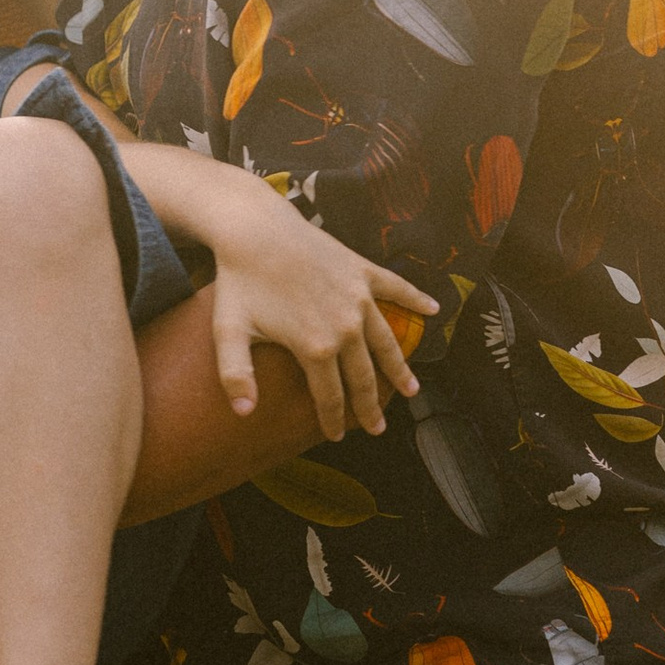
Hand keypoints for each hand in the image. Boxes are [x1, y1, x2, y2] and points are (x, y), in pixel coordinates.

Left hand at [208, 218, 438, 440]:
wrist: (254, 229)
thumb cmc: (239, 281)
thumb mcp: (229, 331)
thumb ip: (236, 375)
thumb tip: (244, 413)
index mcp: (316, 347)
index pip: (330, 395)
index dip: (333, 419)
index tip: (335, 436)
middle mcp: (346, 327)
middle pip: (363, 377)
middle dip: (371, 407)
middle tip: (377, 428)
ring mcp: (359, 298)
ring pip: (387, 343)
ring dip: (400, 369)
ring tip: (412, 391)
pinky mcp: (363, 271)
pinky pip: (397, 289)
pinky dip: (416, 300)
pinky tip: (434, 310)